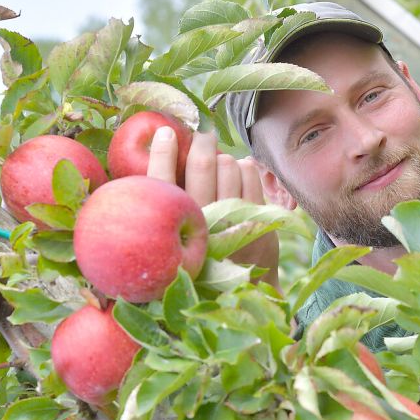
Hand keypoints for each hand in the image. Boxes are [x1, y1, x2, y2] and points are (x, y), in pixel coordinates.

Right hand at [147, 127, 279, 288]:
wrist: (244, 286)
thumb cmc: (201, 252)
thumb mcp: (174, 237)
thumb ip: (164, 204)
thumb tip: (162, 151)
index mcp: (174, 229)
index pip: (161, 182)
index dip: (162, 152)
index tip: (165, 133)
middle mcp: (205, 223)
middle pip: (202, 163)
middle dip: (202, 140)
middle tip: (202, 135)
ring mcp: (235, 220)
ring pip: (228, 164)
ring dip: (223, 159)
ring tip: (219, 167)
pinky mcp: (258, 217)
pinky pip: (249, 171)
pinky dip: (242, 166)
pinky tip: (237, 175)